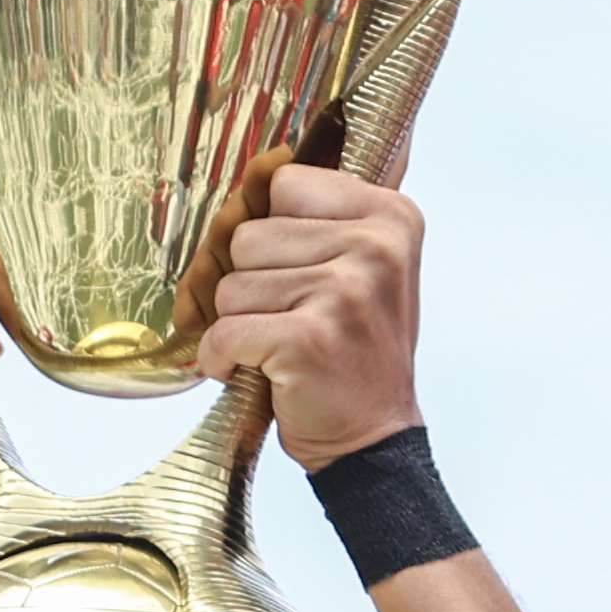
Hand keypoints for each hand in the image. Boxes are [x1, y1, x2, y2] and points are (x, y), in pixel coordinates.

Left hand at [196, 164, 427, 471]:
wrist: (374, 438)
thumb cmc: (353, 349)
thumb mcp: (353, 265)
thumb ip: (306, 217)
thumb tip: (252, 173)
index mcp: (389, 215)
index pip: (283, 182)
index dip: (269, 229)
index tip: (292, 268)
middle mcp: (375, 245)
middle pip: (248, 233)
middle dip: (249, 282)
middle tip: (288, 317)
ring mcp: (345, 291)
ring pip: (229, 283)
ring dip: (238, 322)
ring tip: (279, 344)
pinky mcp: (309, 338)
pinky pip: (224, 331)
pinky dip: (221, 358)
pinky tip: (255, 370)